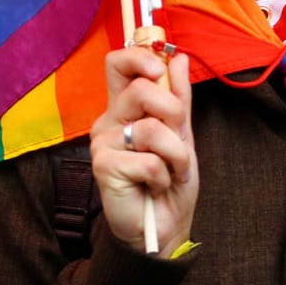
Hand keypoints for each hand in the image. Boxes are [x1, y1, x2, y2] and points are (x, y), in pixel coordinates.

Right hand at [90, 48, 197, 257]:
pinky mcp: (103, 167)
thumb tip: (178, 56)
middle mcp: (109, 120)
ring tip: (170, 172)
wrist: (165, 228)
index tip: (158, 69)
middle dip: (174, 114)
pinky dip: (164, 177)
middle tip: (179, 140)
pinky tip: (155, 186)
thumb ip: (179, 97)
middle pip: (140, 89)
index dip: (139, 57)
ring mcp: (103, 143)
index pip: (117, 63)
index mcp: (125, 107)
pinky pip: (148, 160)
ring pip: (151, 128)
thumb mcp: (182, 135)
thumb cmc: (170, 181)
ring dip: (176, 155)